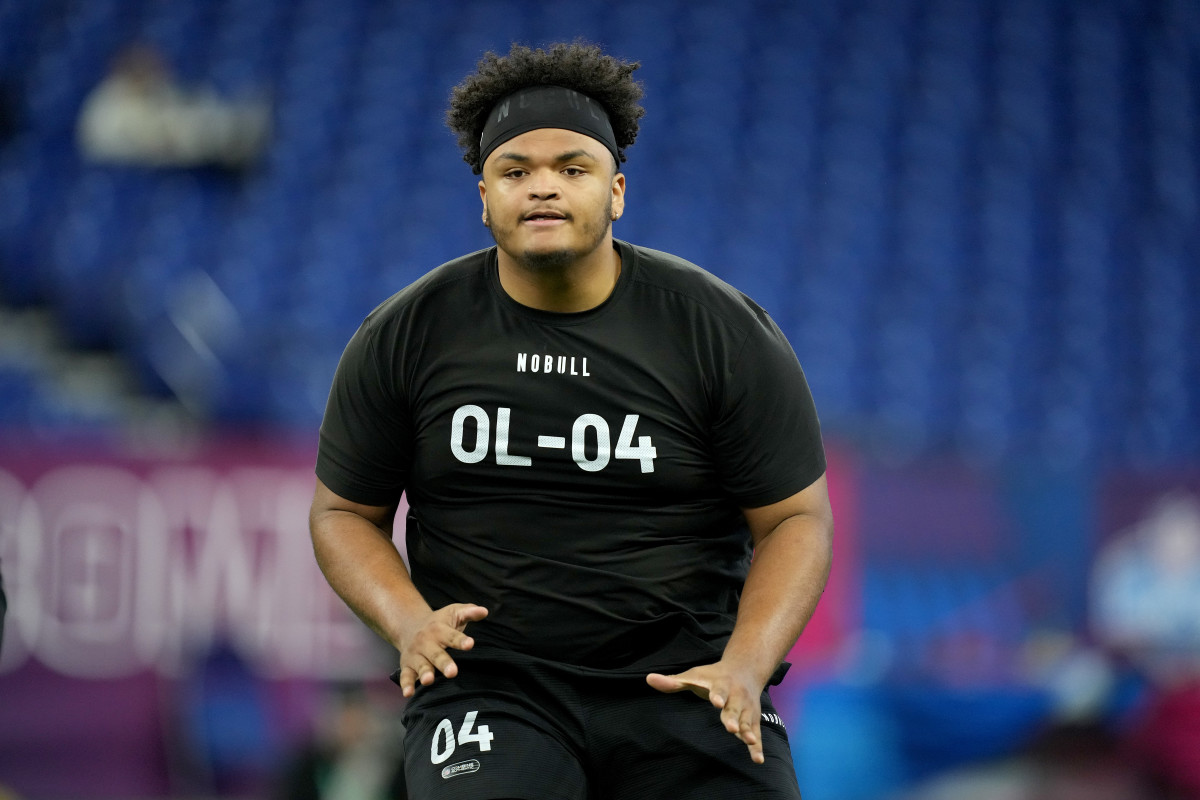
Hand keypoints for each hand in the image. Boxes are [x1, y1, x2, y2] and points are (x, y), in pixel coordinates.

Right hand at [396, 603, 487, 697]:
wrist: (409, 626)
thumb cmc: (439, 622)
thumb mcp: (454, 612)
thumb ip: (469, 612)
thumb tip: (484, 611)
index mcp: (439, 629)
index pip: (451, 636)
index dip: (460, 640)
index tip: (470, 644)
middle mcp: (426, 642)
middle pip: (436, 654)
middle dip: (444, 663)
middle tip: (453, 672)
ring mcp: (416, 655)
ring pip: (421, 665)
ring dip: (424, 673)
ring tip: (428, 681)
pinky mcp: (407, 666)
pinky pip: (406, 676)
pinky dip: (406, 685)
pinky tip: (408, 693)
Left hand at [646, 662, 766, 763]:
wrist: (745, 669)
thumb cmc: (713, 675)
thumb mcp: (694, 675)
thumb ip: (673, 682)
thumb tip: (648, 679)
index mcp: (721, 684)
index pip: (718, 690)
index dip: (717, 695)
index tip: (716, 702)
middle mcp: (736, 696)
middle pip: (734, 708)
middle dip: (732, 717)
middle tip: (731, 728)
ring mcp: (746, 709)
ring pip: (747, 721)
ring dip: (748, 732)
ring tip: (748, 742)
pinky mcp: (752, 719)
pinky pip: (756, 733)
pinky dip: (757, 746)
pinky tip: (757, 760)